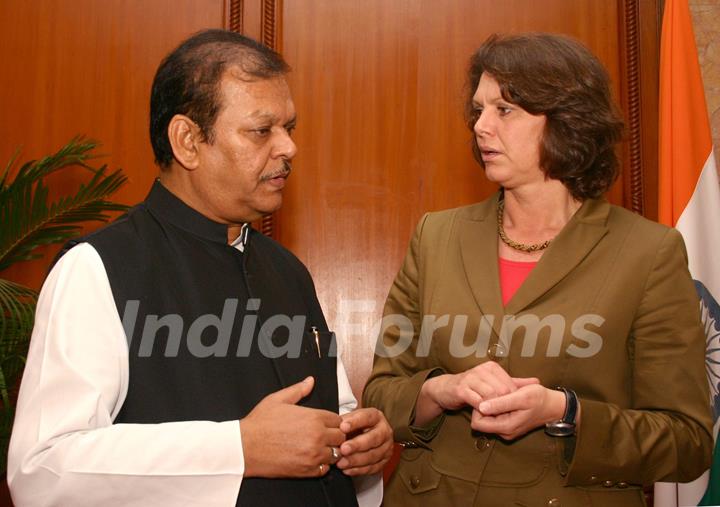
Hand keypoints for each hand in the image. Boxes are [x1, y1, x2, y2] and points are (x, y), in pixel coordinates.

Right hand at [240, 377, 345, 477]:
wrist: (244, 447)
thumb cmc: (259, 423)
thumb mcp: (278, 399)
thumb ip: (298, 390)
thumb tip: (310, 381)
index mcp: (314, 418)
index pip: (339, 420)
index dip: (333, 422)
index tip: (326, 424)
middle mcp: (317, 437)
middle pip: (341, 437)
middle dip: (335, 436)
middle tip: (324, 436)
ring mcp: (313, 455)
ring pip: (336, 454)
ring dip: (329, 451)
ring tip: (318, 447)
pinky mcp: (306, 471)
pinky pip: (325, 469)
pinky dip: (321, 465)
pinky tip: (311, 458)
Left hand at [335, 408, 393, 475]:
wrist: (363, 436)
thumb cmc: (355, 426)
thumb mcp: (349, 419)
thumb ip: (343, 422)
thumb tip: (334, 430)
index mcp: (376, 417)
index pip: (367, 417)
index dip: (355, 422)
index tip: (343, 427)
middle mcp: (384, 431)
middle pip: (373, 438)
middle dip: (357, 445)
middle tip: (343, 449)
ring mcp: (386, 447)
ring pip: (373, 455)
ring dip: (355, 460)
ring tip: (341, 462)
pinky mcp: (384, 461)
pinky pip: (372, 468)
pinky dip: (358, 470)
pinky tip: (347, 469)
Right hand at [414, 362, 538, 425]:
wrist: (445, 389)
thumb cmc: (472, 387)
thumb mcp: (494, 383)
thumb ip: (515, 383)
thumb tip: (537, 381)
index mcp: (492, 367)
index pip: (510, 385)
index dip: (513, 400)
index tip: (511, 409)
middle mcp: (482, 370)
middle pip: (502, 391)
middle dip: (505, 406)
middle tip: (504, 415)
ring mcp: (471, 378)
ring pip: (491, 396)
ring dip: (494, 410)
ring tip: (494, 416)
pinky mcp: (461, 389)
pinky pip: (477, 401)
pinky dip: (483, 410)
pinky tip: (483, 414)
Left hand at [470, 384, 565, 439]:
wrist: (553, 405)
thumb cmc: (539, 399)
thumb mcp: (521, 397)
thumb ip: (501, 403)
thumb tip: (481, 407)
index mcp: (506, 427)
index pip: (477, 423)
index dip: (478, 408)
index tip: (487, 396)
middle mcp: (504, 431)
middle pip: (481, 421)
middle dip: (484, 406)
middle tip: (494, 393)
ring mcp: (506, 429)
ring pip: (487, 418)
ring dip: (490, 405)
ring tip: (501, 394)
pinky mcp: (508, 424)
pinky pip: (495, 417)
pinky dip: (497, 407)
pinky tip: (504, 397)